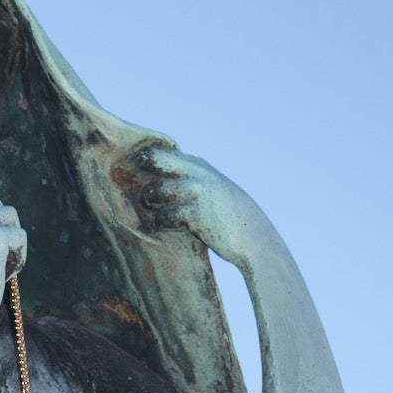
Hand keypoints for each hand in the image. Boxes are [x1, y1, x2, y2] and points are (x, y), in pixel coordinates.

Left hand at [137, 147, 277, 270]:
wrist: (255, 239)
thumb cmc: (231, 218)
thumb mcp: (215, 190)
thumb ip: (193, 181)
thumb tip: (162, 185)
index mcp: (199, 165)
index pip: (164, 153)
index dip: (146, 163)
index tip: (137, 176)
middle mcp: (197, 172)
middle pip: (154, 159)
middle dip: (140, 172)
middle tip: (141, 190)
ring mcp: (196, 191)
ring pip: (155, 189)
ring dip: (150, 203)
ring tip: (156, 213)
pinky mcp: (195, 214)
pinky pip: (164, 216)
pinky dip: (160, 224)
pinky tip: (166, 229)